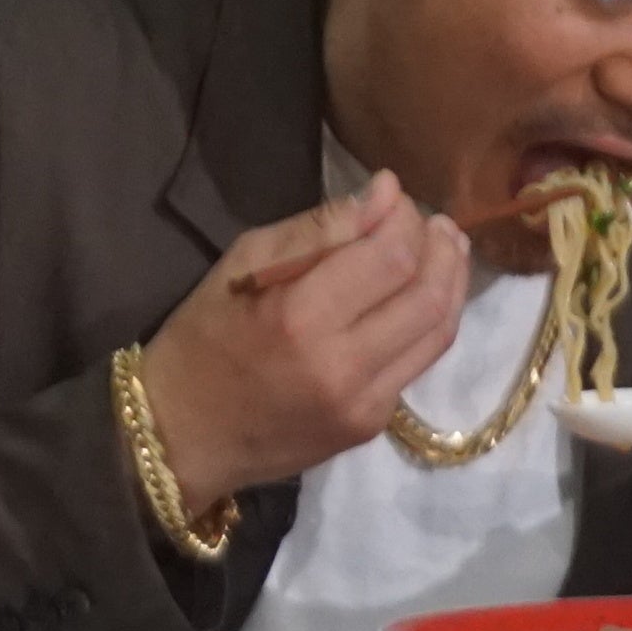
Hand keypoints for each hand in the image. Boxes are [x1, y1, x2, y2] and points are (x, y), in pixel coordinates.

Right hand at [138, 171, 468, 506]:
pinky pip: (419, 363)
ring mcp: (363, 403)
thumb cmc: (199, 340)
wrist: (181, 436)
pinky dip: (429, 321)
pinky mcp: (370, 425)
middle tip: (430, 222)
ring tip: (443, 251)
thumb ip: (317, 229)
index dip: (404, 217)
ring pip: (439, 332)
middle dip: (440, 247)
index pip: (390, 255)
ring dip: (450, 282)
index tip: (393, 195)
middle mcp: (342, 364)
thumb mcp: (240, 264)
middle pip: (427, 293)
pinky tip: (419, 298)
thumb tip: (384, 194)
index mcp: (299, 316)